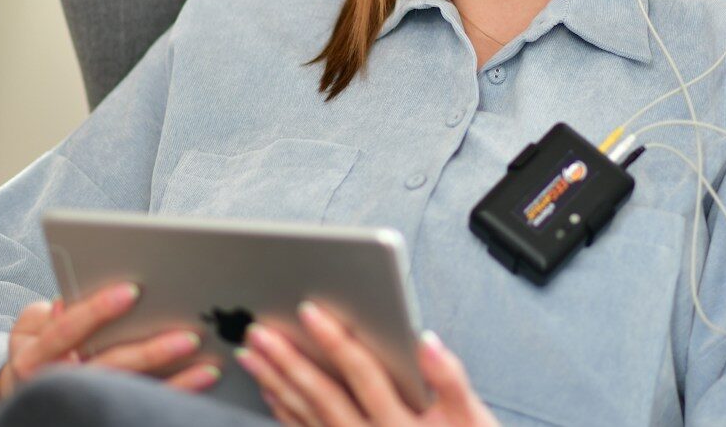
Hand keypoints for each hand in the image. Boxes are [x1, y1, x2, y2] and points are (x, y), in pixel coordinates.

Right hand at [0, 281, 224, 410]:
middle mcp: (58, 385)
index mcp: (34, 357)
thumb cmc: (38, 348)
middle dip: (150, 353)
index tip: (131, 291)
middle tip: (189, 337)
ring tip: (208, 364)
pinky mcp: (107, 412)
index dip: (96, 311)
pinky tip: (203, 379)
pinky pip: (143, 406)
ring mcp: (85, 403)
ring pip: (132, 393)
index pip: (65, 331)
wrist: (28, 395)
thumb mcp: (30, 327)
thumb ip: (50, 313)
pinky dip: (177, 393)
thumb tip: (69, 300)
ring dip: (174, 381)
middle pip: (109, 367)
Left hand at [233, 299, 500, 426]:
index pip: (362, 374)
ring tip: (251, 353)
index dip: (335, 340)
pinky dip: (285, 412)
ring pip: (306, 416)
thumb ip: (450, 380)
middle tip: (258, 331)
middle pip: (322, 395)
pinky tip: (270, 391)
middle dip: (289, 360)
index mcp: (400, 423)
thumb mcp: (473, 420)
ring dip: (276, 383)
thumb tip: (425, 342)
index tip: (309, 310)